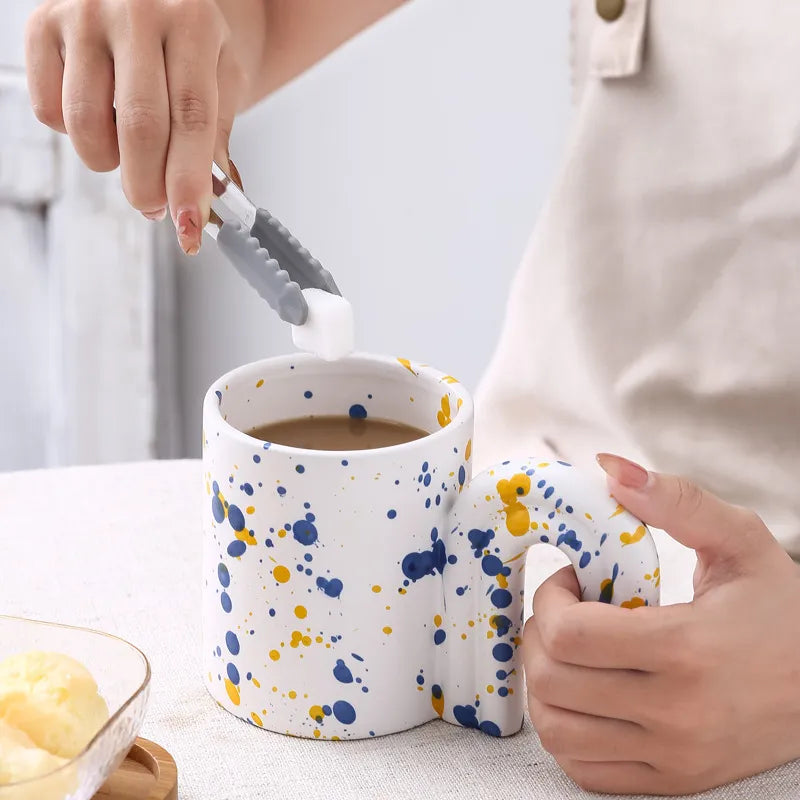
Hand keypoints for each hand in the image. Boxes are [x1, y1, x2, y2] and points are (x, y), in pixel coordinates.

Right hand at [24, 0, 256, 252]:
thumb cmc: (190, 39)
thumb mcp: (221, 78)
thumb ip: (216, 138)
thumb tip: (208, 203)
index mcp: (191, 22)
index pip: (190, 118)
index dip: (189, 180)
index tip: (189, 224)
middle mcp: (135, 10)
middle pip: (139, 126)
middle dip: (148, 186)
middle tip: (155, 206)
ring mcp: (82, 14)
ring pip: (86, 124)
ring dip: (108, 163)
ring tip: (128, 156)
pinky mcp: (41, 25)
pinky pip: (49, 110)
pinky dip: (74, 134)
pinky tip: (98, 121)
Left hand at [524, 453, 799, 794]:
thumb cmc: (784, 611)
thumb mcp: (740, 541)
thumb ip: (675, 500)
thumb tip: (611, 468)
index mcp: (688, 649)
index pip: (568, 635)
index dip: (550, 599)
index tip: (570, 582)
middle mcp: (677, 713)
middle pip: (551, 682)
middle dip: (540, 635)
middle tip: (564, 613)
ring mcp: (672, 754)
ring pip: (557, 731)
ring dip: (545, 684)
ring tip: (572, 653)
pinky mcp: (671, 780)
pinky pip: (582, 768)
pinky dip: (566, 730)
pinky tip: (586, 694)